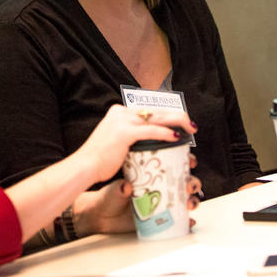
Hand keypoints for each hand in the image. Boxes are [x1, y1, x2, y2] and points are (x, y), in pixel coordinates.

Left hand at [73, 161, 202, 235]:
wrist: (103, 215)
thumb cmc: (110, 195)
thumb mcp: (115, 189)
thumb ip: (120, 188)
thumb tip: (126, 187)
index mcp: (152, 171)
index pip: (173, 162)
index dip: (186, 160)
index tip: (190, 161)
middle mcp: (160, 185)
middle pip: (183, 180)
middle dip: (192, 181)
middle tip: (189, 184)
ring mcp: (162, 201)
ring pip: (185, 198)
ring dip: (193, 199)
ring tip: (190, 202)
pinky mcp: (161, 218)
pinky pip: (179, 218)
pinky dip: (188, 219)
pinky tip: (189, 220)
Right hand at [75, 105, 196, 182]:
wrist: (84, 166)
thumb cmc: (99, 159)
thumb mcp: (116, 141)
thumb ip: (131, 137)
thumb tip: (149, 143)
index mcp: (119, 111)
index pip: (149, 110)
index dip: (167, 115)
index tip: (179, 122)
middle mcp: (121, 112)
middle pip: (156, 110)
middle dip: (177, 116)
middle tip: (191, 125)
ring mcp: (123, 120)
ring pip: (157, 117)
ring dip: (177, 121)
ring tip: (190, 128)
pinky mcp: (125, 132)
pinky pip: (151, 131)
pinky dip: (165, 133)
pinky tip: (176, 137)